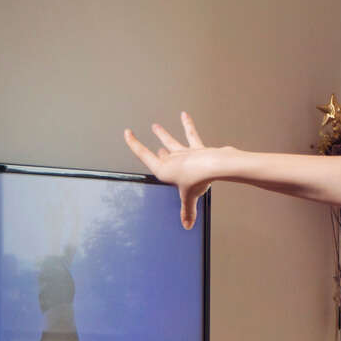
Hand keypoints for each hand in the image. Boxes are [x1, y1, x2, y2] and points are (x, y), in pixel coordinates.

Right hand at [124, 112, 220, 229]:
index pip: (144, 155)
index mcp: (164, 170)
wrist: (213, 166)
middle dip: (155, 143)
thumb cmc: (198, 180)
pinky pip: (191, 134)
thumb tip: (187, 225)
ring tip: (156, 126)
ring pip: (171, 141)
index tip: (128, 133)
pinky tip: (184, 114)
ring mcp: (184, 152)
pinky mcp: (197, 148)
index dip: (134, 144)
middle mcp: (171, 159)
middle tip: (150, 133)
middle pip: (161, 151)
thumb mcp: (189, 198)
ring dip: (163, 134)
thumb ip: (187, 211)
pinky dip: (187, 124)